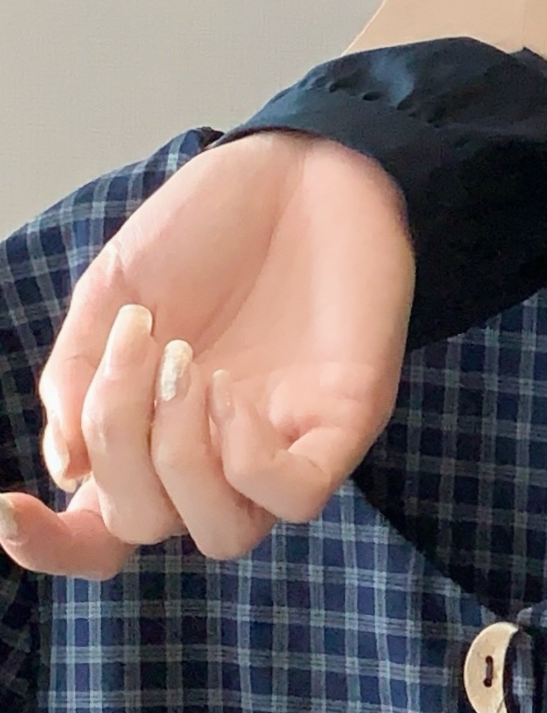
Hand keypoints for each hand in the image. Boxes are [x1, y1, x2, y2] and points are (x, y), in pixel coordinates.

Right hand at [0, 135, 414, 580]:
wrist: (299, 167)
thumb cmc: (209, 227)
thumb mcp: (116, 296)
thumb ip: (76, 382)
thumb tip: (66, 472)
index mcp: (150, 431)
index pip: (100, 532)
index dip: (48, 545)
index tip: (9, 505)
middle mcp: (213, 452)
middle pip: (146, 524)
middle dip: (119, 446)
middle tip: (141, 346)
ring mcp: (281, 441)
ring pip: (225, 536)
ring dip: (181, 462)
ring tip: (190, 368)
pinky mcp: (346, 421)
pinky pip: (299, 497)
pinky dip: (250, 462)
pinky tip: (232, 393)